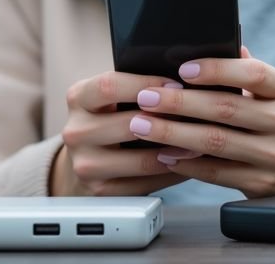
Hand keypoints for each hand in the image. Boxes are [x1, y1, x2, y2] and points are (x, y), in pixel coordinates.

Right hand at [51, 70, 191, 195]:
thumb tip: (181, 83)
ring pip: (141, 160)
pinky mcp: (101, 191)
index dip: (146, 84)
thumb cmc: (108, 119)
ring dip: (175, 152)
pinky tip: (186, 164)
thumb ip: (134, 88)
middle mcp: (76, 132)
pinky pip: (145, 184)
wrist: (84, 160)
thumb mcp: (109, 98)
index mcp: (78, 98)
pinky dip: (170, 174)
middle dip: (168, 121)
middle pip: (128, 124)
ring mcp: (85, 165)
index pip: (109, 86)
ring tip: (199, 143)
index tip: (177, 86)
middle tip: (198, 117)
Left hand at [127, 47, 274, 196]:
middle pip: (227, 109)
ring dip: (173, 133)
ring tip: (143, 125)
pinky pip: (217, 173)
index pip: (254, 73)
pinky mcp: (263, 184)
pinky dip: (186, 163)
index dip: (217, 69)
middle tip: (146, 97)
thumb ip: (248, 70)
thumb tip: (213, 40)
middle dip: (180, 102)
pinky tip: (163, 154)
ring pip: (217, 142)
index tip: (182, 69)